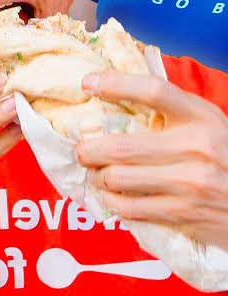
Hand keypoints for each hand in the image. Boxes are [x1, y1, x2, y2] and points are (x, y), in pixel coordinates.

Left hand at [76, 72, 227, 245]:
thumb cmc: (226, 156)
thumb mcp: (210, 124)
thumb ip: (174, 111)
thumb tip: (118, 93)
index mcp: (203, 118)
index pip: (154, 91)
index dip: (116, 84)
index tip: (88, 83)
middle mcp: (197, 148)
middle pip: (120, 146)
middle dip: (88, 150)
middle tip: (81, 151)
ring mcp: (190, 183)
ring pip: (118, 178)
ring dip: (97, 177)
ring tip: (96, 174)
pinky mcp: (183, 213)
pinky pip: (128, 207)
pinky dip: (111, 200)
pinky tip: (112, 195)